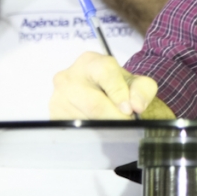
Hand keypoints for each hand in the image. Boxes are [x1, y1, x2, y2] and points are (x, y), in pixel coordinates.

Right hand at [50, 51, 172, 119]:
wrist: (100, 96)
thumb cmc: (117, 87)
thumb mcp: (135, 83)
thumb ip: (142, 89)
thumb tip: (135, 106)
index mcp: (90, 61)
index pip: (105, 73)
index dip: (119, 93)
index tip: (129, 110)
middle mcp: (69, 76)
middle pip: (94, 103)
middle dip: (114, 117)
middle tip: (126, 124)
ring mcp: (58, 97)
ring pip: (85, 120)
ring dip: (104, 127)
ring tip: (112, 123)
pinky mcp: (54, 116)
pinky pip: (76, 130)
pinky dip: (91, 133)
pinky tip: (98, 127)